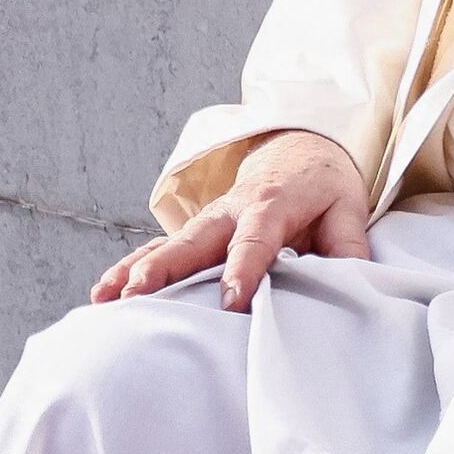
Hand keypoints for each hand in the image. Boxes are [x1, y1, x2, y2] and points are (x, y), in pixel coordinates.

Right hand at [98, 130, 369, 312]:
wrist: (300, 152)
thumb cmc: (324, 188)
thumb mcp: (347, 209)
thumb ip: (347, 245)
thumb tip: (351, 280)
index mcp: (271, 204)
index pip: (256, 240)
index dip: (243, 269)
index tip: (231, 300)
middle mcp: (230, 210)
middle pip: (195, 240)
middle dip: (166, 267)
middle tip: (139, 293)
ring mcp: (207, 221)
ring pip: (167, 245)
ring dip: (135, 270)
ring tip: (107, 297)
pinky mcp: (194, 232)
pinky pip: (158, 249)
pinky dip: (128, 268)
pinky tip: (102, 293)